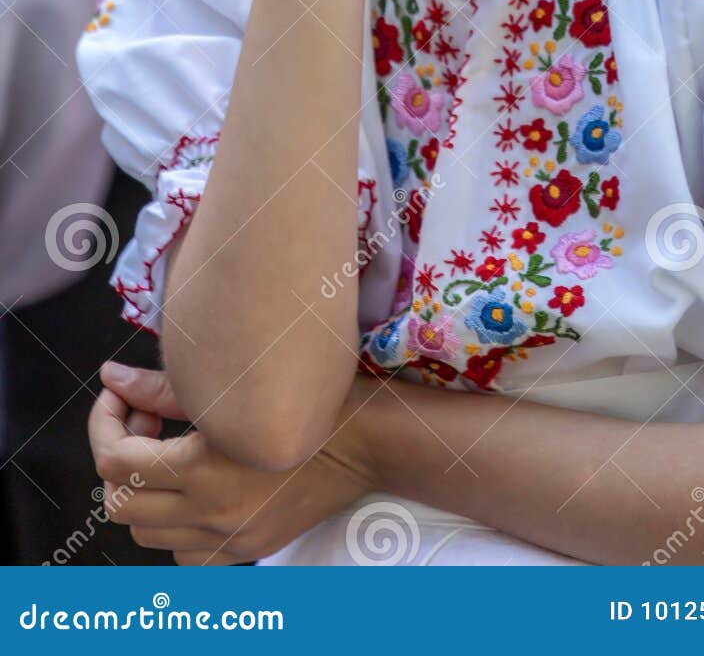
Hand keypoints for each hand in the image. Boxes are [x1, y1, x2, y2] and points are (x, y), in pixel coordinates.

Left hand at [90, 364, 378, 565]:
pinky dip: (174, 527)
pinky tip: (197, 489)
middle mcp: (210, 511)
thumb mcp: (235, 383)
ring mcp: (228, 538)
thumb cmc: (310, 397)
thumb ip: (164, 386)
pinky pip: (184, 555)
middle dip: (117, 457)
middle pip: (119, 503)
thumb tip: (111, 378)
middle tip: (147, 421)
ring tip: (169, 453)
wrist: (370, 442)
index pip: (114, 460)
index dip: (104, 423)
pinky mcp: (247, 548)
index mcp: (203, 467)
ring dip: (142, 494)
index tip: (120, 398)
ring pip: (145, 535)